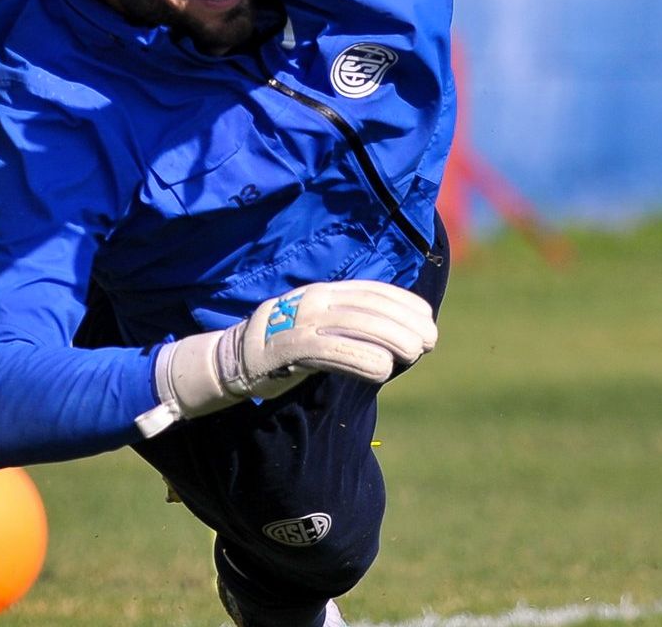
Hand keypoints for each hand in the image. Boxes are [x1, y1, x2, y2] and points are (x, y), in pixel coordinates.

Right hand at [137, 280, 436, 435]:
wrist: (231, 360)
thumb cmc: (282, 349)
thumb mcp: (316, 327)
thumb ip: (348, 326)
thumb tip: (395, 335)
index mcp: (322, 292)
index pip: (371, 291)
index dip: (403, 302)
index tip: (427, 317)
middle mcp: (313, 300)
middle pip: (369, 308)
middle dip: (405, 323)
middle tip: (430, 341)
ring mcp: (299, 322)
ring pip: (357, 326)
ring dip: (392, 339)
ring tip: (416, 353)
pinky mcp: (289, 349)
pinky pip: (333, 351)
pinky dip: (362, 359)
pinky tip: (384, 370)